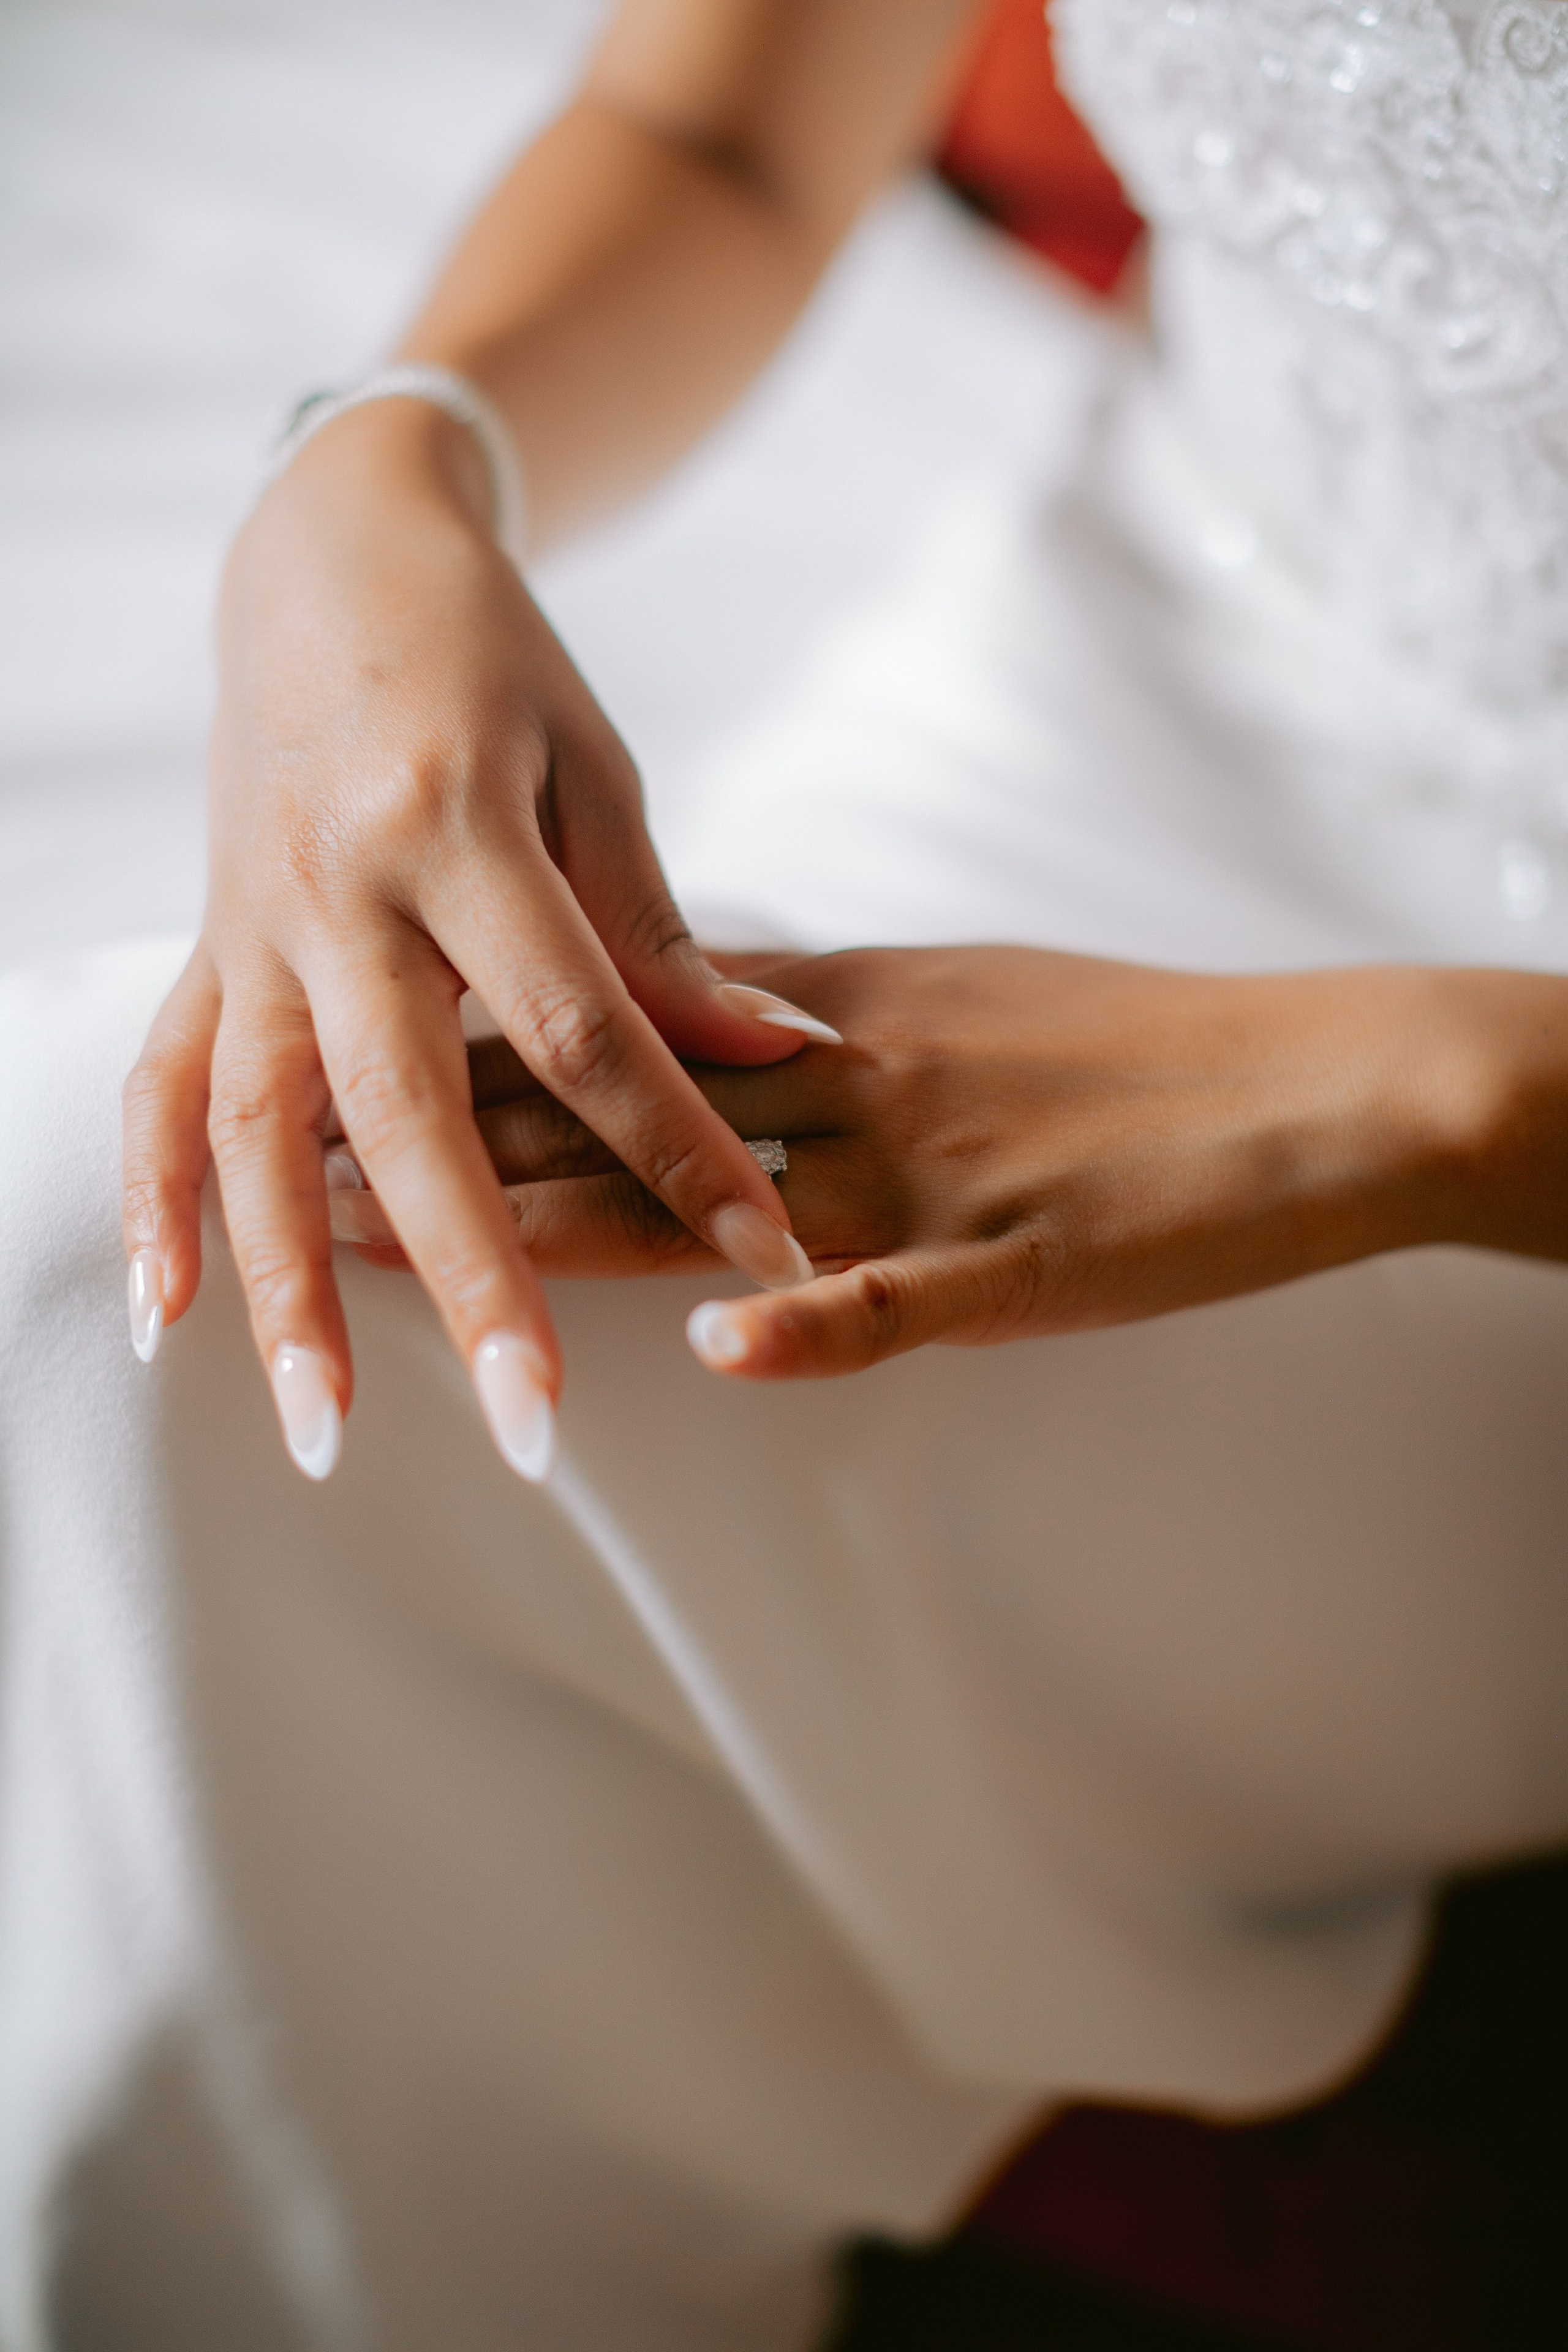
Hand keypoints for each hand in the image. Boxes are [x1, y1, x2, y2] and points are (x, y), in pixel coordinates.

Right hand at [120, 401, 825, 1475]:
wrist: (324, 554)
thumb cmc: (486, 660)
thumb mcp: (593, 769)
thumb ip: (661, 931)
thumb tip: (778, 1058)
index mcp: (457, 829)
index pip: (585, 1030)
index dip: (679, 1152)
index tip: (768, 1262)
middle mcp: (339, 891)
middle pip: (411, 1115)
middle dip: (477, 1281)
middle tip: (531, 1431)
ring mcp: (253, 927)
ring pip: (261, 1130)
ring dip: (287, 1288)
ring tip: (321, 1430)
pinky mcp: (204, 946)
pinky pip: (158, 1086)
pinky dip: (150, 1200)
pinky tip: (158, 1316)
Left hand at [422, 945, 1567, 1378]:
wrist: (1310, 1077)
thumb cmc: (1128, 1044)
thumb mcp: (943, 996)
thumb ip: (803, 1019)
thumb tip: (682, 1023)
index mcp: (835, 1012)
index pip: (617, 1021)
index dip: (469, 1048)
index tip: (338, 1060)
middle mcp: (852, 1076)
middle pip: (617, 1109)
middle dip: (449, 1147)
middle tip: (298, 1176)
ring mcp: (930, 1170)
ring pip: (711, 1201)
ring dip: (548, 1234)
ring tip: (410, 1264)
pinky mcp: (1019, 1260)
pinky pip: (900, 1299)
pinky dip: (808, 1325)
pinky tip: (713, 1357)